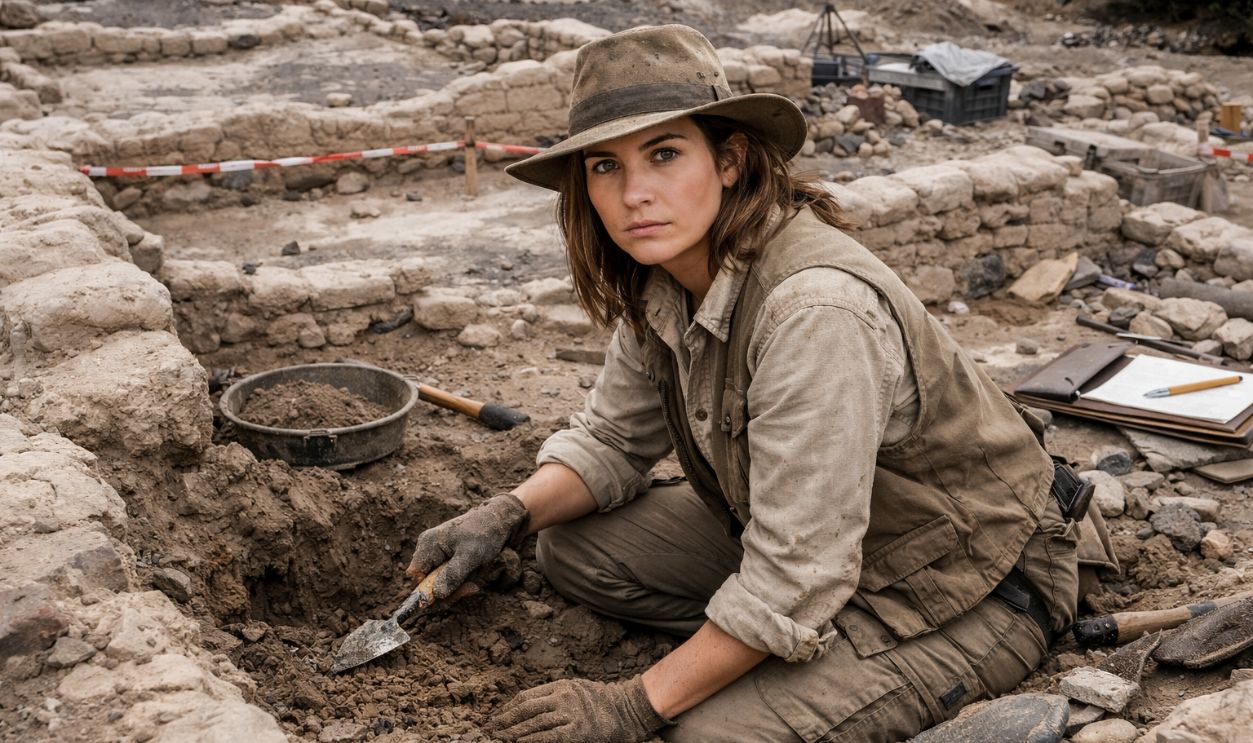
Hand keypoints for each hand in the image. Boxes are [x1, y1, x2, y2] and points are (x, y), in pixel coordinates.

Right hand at [406, 493, 527, 600]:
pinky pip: (445, 581)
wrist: (498, 521)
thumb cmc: (485, 533)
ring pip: (436, 586)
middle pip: (424, 584)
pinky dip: (458, 584)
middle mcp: (426, 550)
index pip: (414, 577)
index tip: (449, 596)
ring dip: (455, 589)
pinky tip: (471, 578)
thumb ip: (453, 574)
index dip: (427, 592)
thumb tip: (437, 595)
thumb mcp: (471, 555)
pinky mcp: (444, 561)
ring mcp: (434, 556)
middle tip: (470, 588)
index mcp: (428, 545)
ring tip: (473, 582)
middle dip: (447, 592)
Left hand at [490, 676, 669, 742]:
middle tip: (489, 728)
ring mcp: (570, 714)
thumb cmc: (603, 703)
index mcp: (561, 685)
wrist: (629, 710)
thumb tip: (528, 709)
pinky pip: (548, 737)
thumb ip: (556, 697)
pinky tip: (518, 742)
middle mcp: (563, 697)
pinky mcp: (576, 732)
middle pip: (526, 708)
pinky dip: (531, 739)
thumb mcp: (577, 690)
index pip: (526, 696)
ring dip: (513, 731)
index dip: (508, 707)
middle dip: (504, 720)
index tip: (496, 716)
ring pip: (534, 722)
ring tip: (499, 737)